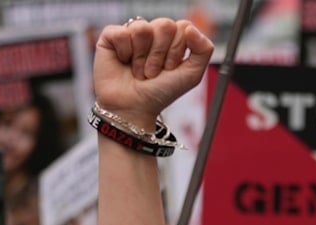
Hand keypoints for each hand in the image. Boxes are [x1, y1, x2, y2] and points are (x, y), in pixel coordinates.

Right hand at [93, 18, 213, 128]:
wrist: (134, 109)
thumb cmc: (161, 93)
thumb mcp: (192, 75)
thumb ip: (204, 50)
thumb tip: (189, 28)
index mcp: (173, 38)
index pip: (183, 26)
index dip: (177, 50)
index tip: (170, 69)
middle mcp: (153, 33)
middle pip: (164, 25)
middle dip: (160, 55)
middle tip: (153, 72)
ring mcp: (132, 33)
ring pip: (142, 28)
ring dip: (142, 57)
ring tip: (138, 71)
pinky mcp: (111, 36)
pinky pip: (121, 32)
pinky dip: (124, 53)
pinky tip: (123, 62)